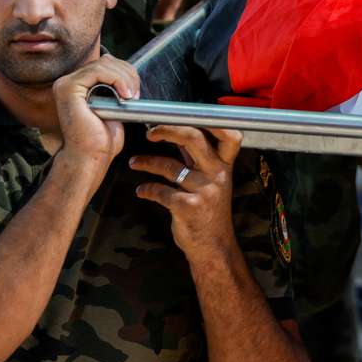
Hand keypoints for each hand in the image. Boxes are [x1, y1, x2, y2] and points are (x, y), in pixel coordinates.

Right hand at [53, 54, 138, 163]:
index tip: (135, 92)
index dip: (126, 73)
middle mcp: (68, 82)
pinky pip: (97, 72)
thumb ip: (114, 86)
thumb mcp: (113, 106)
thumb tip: (127, 71)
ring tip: (130, 96)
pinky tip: (124, 94)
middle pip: (106, 61)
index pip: (106, 64)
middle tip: (135, 95)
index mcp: (79, 85)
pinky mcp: (67, 88)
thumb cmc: (102, 138)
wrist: (92, 156)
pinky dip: (116, 79)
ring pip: (103, 65)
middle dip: (127, 74)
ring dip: (124, 78)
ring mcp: (65, 84)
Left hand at [130, 126, 243, 260]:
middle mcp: (217, 174)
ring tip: (134, 162)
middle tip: (151, 132)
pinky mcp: (188, 207)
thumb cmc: (210, 211)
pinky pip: (160, 191)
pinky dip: (146, 189)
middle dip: (168, 129)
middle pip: (194, 138)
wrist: (214, 246)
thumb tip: (178, 132)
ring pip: (169, 166)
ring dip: (146, 162)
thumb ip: (199, 158)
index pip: (228, 135)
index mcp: (224, 165)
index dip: (210, 121)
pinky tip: (141, 190)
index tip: (185, 114)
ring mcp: (204, 190)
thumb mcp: (212, 182)